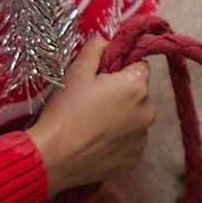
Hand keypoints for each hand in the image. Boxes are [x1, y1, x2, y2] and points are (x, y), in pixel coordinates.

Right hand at [29, 36, 158, 198]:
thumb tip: (106, 43)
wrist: (53, 157)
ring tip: (92, 125)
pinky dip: (117, 141)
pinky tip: (95, 142)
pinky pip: (129, 143)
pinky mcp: (134, 159)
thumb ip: (96, 49)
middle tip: (92, 103)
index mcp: (137, 86)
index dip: (118, 71)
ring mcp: (142, 138)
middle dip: (120, 95)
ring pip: (134, 119)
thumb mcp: (76, 71)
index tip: (100, 80)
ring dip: (120, 119)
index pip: (138, 67)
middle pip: (138, 95)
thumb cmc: (65, 111)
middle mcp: (148, 112)